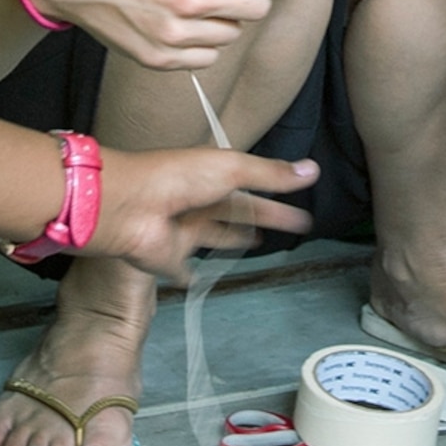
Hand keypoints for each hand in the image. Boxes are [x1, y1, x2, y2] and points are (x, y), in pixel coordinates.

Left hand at [91, 147, 317, 279]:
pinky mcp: (170, 258)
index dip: (277, 193)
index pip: (253, 184)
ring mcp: (183, 230)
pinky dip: (191, 274)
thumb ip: (271, 174)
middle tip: (300, 226)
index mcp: (211, 174)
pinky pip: (183, 268)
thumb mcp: (233, 168)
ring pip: (215, 235)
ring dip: (234, 238)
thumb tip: (313, 170)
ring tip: (258, 243)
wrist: (132, 207)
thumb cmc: (178, 178)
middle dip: (267, 216)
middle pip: (240, 211)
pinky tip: (200, 277)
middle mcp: (198, 200)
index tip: (300, 201)